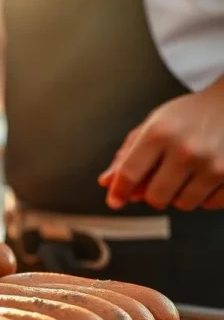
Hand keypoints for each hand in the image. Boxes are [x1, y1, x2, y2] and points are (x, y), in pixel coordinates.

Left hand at [99, 83, 223, 210]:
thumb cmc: (190, 114)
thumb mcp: (154, 125)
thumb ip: (127, 154)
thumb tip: (107, 182)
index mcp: (159, 133)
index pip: (129, 174)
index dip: (118, 191)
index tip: (115, 200)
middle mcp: (186, 149)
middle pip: (155, 198)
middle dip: (153, 194)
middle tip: (161, 180)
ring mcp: (213, 164)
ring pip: (183, 204)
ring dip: (179, 195)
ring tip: (187, 174)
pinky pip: (210, 204)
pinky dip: (205, 196)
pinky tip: (206, 176)